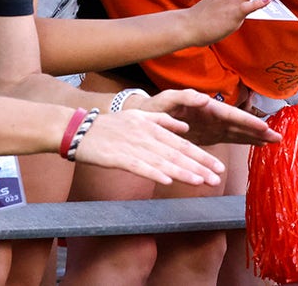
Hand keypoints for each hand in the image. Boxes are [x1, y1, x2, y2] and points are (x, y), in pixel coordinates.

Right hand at [72, 108, 230, 185]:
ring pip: (163, 161)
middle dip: (200, 166)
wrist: (79, 129)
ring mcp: (133, 146)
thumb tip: (185, 128)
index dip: (202, 156)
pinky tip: (168, 181)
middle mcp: (147, 136)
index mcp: (153, 127)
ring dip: (183, 172)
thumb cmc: (109, 125)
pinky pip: (139, 167)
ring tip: (201, 181)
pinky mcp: (118, 157)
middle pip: (177, 153)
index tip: (218, 166)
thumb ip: (163, 121)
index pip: (183, 144)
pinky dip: (154, 173)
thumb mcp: (139, 117)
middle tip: (218, 178)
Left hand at [132, 88, 280, 145]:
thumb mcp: (165, 100)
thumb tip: (206, 99)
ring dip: (255, 137)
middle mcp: (212, 117)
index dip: (248, 121)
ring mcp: (212, 126)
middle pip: (240, 124)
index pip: (231, 115)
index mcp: (205, 108)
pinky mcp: (209, 135)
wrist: (144, 116)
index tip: (264, 127)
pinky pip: (230, 138)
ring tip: (273, 142)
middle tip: (278, 138)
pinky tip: (257, 145)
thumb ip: (184, 98)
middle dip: (259, 130)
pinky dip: (244, 141)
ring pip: (238, 132)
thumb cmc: (154, 107)